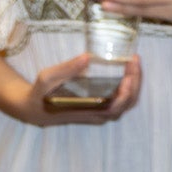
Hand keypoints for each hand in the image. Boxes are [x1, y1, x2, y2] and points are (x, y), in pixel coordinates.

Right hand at [3, 54, 141, 126]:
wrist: (36, 109)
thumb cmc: (41, 93)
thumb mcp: (47, 78)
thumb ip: (67, 69)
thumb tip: (87, 57)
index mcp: (88, 110)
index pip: (116, 106)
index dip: (127, 91)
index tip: (129, 73)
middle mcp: (99, 114)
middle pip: (128, 102)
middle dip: (135, 81)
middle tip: (134, 60)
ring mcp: (103, 112)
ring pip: (128, 101)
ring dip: (134, 82)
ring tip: (133, 62)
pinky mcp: (103, 107)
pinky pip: (123, 99)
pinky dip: (129, 85)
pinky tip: (127, 70)